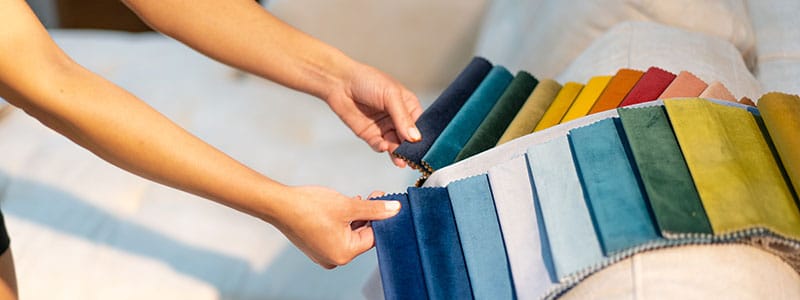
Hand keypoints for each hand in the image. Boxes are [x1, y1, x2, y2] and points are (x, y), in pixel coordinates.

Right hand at [270, 187, 398, 268]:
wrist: (279, 205)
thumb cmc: (309, 207)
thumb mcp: (347, 205)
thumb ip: (373, 208)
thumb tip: (395, 209)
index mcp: (343, 254)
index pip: (372, 237)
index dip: (382, 218)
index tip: (387, 202)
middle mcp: (334, 258)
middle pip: (362, 236)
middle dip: (369, 216)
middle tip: (374, 196)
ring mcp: (324, 253)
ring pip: (350, 233)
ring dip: (356, 216)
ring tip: (357, 198)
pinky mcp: (317, 245)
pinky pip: (337, 234)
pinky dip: (343, 221)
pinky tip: (345, 205)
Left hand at [325, 63, 422, 167]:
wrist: (339, 82)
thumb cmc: (367, 80)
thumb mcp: (390, 95)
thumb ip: (403, 117)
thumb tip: (416, 138)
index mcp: (408, 106)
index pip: (420, 125)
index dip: (422, 136)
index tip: (425, 148)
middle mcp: (398, 119)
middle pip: (408, 139)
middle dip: (411, 149)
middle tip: (413, 159)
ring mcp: (385, 128)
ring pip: (395, 145)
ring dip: (398, 153)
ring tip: (401, 161)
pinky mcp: (371, 135)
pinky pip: (380, 146)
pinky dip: (383, 148)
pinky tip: (384, 147)